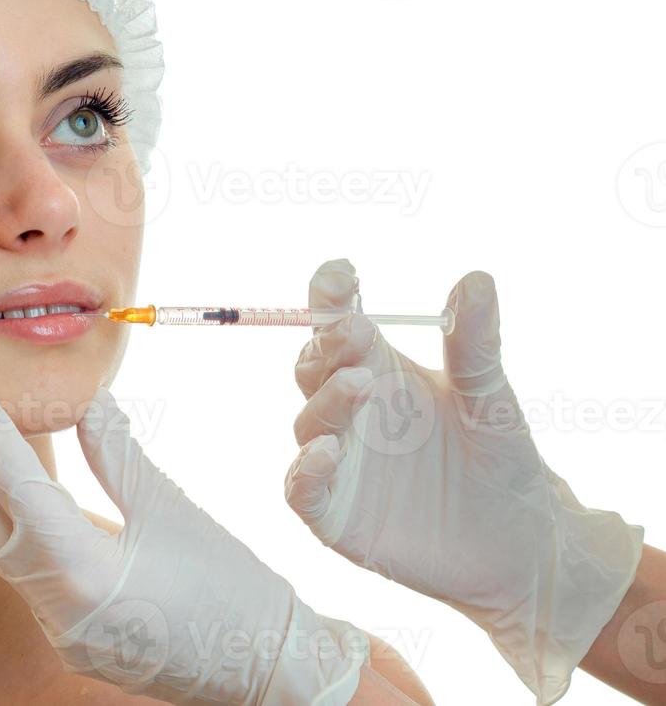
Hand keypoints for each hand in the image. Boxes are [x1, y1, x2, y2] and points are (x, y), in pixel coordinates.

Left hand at [0, 360, 369, 704]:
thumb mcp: (175, 511)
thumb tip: (82, 398)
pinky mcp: (64, 629)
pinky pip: (12, 561)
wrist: (265, 671)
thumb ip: (118, 455)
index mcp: (84, 573)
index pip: (10, 484)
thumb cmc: (233, 591)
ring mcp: (56, 624)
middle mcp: (56, 606)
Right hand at [284, 258, 644, 705]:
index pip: (338, 323)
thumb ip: (475, 343)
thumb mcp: (491, 400)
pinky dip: (306, 470)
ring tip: (359, 385)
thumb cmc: (502, 463)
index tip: (339, 275)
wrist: (519, 547)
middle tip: (354, 333)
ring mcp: (337, 460)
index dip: (329, 297)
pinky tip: (328, 453)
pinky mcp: (334, 513)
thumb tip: (476, 278)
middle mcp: (349, 410)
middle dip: (326, 346)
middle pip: (314, 366)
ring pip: (309, 421)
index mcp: (379, 370)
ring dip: (328, 400)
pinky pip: (302, 488)